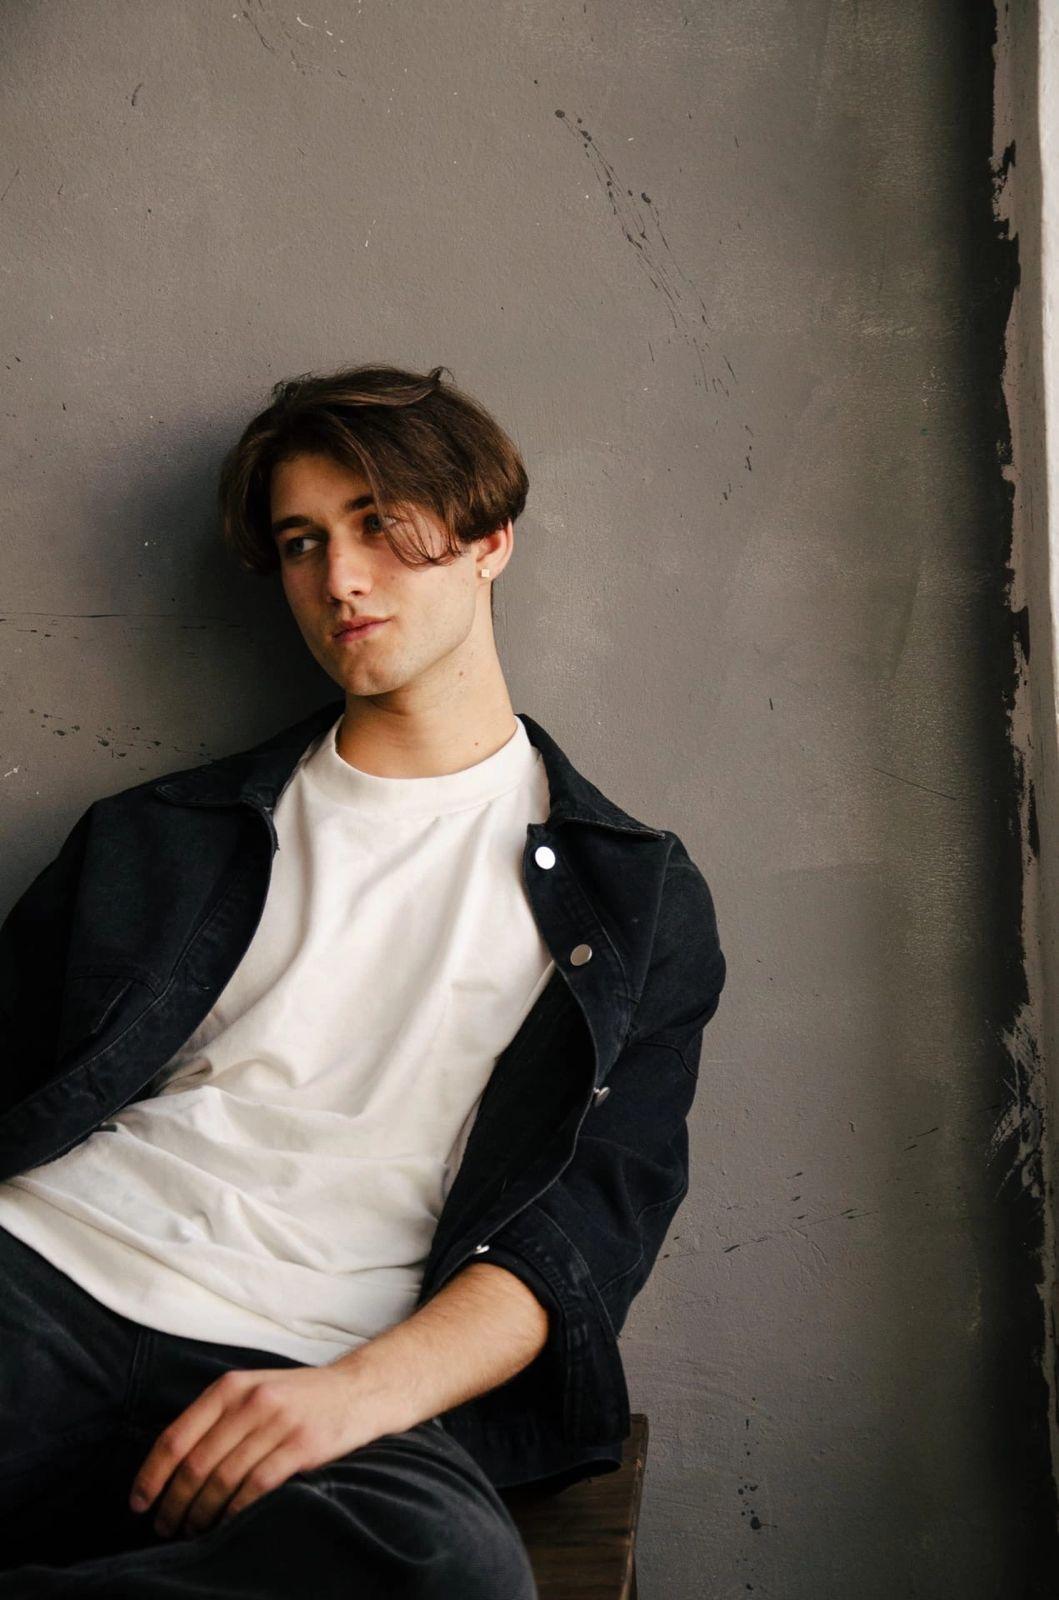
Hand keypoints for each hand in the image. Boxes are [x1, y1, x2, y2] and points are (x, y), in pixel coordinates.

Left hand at [128, 1363, 384, 1539]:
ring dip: (200, 1514)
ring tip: (191, 1531)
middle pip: (195, 1465)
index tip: (138, 1503)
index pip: (175, 1437)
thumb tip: (170, 1465)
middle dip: (173, 1504)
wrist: (357, 1390)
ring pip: (223, 1480)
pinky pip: (255, 1488)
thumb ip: (217, 1417)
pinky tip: (226, 1525)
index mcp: (231, 1388)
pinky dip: (234, 1513)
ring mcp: (277, 1423)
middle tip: (164, 1527)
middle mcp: (251, 1402)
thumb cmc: (297, 1397)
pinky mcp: (302, 1446)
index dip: (151, 1475)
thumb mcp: (253, 1390)